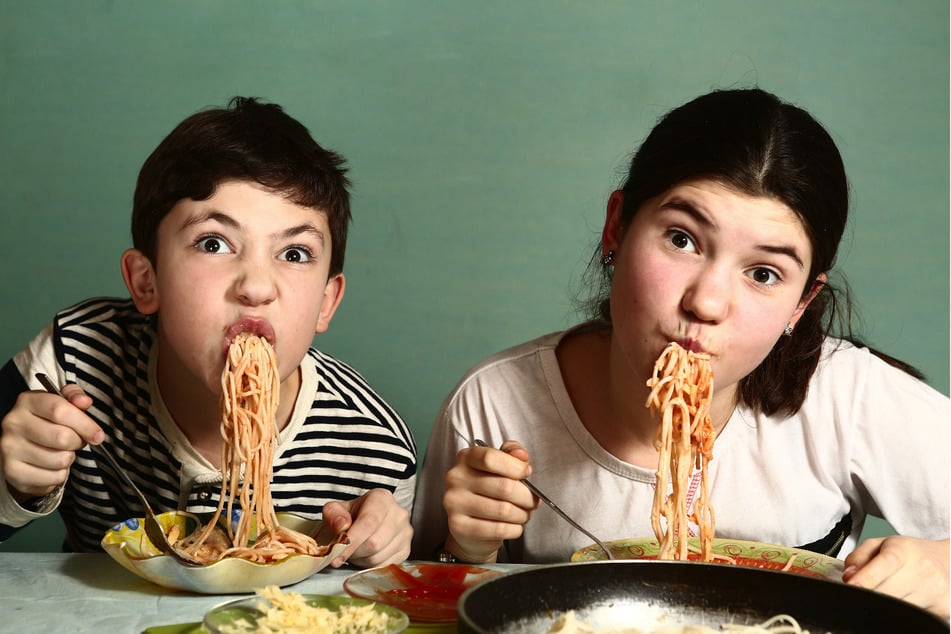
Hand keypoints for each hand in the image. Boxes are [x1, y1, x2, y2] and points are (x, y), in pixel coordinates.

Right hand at [1, 384, 102, 502]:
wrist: (20, 448)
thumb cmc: (45, 423)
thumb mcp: (60, 403)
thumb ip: (74, 397)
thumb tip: (84, 401)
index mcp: (28, 402)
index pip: (60, 410)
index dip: (84, 424)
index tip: (97, 434)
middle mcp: (15, 423)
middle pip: (62, 437)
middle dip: (78, 442)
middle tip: (75, 441)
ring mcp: (11, 448)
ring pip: (60, 459)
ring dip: (69, 458)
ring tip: (61, 452)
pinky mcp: (13, 471)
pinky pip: (53, 477)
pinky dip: (60, 474)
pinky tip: (52, 466)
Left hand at [321, 488, 411, 568]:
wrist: (366, 520)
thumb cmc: (351, 515)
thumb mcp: (336, 510)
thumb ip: (333, 515)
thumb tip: (342, 526)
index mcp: (382, 498)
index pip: (368, 522)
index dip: (351, 541)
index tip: (335, 555)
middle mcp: (398, 514)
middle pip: (374, 543)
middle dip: (354, 552)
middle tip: (343, 550)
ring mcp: (405, 533)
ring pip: (378, 557)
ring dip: (360, 560)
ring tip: (355, 549)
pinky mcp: (406, 550)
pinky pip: (384, 566)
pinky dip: (370, 565)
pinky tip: (365, 555)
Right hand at [442, 440, 538, 562]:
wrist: (469, 523)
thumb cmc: (488, 491)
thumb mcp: (498, 465)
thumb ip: (511, 453)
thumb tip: (521, 455)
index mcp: (466, 458)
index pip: (491, 458)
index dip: (516, 467)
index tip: (526, 473)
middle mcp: (456, 478)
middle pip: (503, 486)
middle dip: (526, 497)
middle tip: (532, 501)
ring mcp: (455, 503)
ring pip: (503, 510)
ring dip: (522, 514)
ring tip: (523, 514)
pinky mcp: (459, 527)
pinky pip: (498, 529)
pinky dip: (514, 529)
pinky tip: (514, 526)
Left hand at [843, 535, 948, 617]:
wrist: (944, 561)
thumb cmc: (908, 554)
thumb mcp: (879, 545)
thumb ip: (858, 558)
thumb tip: (849, 577)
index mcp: (904, 550)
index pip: (886, 563)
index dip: (867, 577)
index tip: (852, 585)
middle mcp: (922, 570)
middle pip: (889, 591)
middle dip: (870, 595)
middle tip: (861, 593)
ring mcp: (934, 591)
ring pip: (899, 608)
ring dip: (885, 605)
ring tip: (883, 593)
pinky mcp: (941, 609)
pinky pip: (911, 618)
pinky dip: (899, 613)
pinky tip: (900, 600)